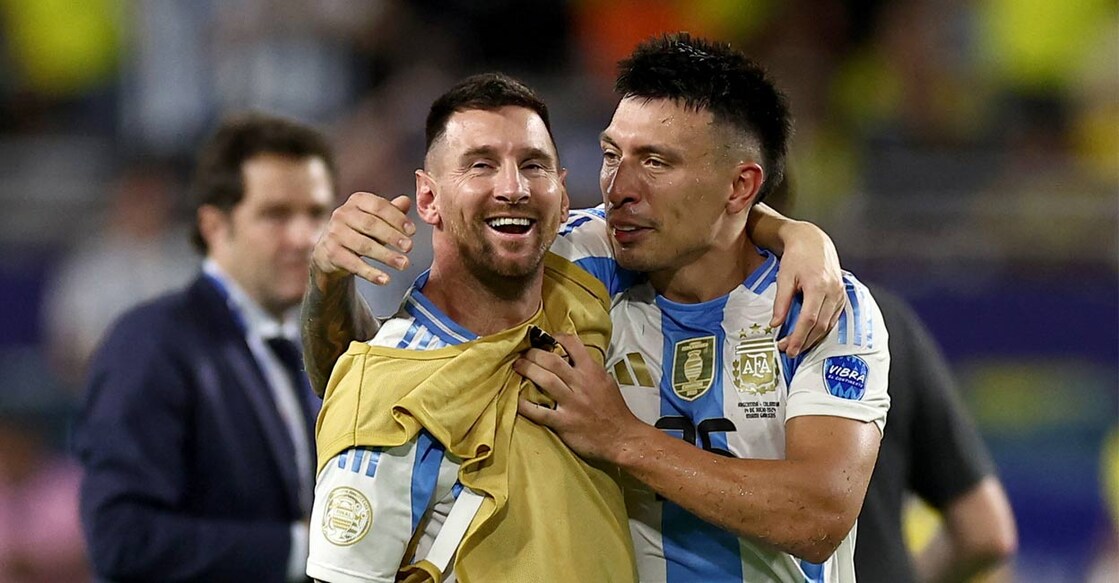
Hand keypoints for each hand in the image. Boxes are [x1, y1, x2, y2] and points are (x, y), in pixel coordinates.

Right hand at [311, 192, 415, 287]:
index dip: (397, 218)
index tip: (412, 231)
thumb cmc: (360, 231)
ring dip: (386, 256)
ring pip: (364, 245)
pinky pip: (354, 264)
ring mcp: (335, 234)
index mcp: (357, 200)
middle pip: (371, 225)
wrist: (330, 252)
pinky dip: (371, 273)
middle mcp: (343, 214)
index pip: (379, 206)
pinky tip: (385, 280)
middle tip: (409, 247)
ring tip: (404, 264)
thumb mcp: (376, 218)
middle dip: (393, 236)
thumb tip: (406, 201)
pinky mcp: (331, 253)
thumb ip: (391, 211)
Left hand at [515, 334, 641, 462]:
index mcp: (592, 371)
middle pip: (552, 360)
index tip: (544, 338)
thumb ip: (589, 369)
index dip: (555, 337)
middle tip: (523, 354)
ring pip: (545, 380)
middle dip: (534, 354)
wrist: (622, 437)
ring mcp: (572, 403)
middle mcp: (581, 384)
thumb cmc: (614, 410)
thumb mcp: (606, 382)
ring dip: (528, 371)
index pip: (573, 344)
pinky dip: (525, 405)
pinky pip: (540, 412)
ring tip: (517, 367)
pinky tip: (516, 400)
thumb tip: (573, 358)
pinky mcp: (564, 422)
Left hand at [770, 220, 845, 355]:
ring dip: (814, 338)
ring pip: (829, 324)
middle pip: (820, 326)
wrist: (813, 241)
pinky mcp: (842, 294)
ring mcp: (840, 293)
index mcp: (817, 286)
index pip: (809, 320)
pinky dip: (823, 329)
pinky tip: (811, 334)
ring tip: (798, 346)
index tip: (787, 348)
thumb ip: (781, 302)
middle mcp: (832, 291)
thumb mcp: (784, 277)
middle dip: (805, 341)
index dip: (798, 337)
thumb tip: (776, 324)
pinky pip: (834, 317)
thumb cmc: (797, 256)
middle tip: (789, 351)